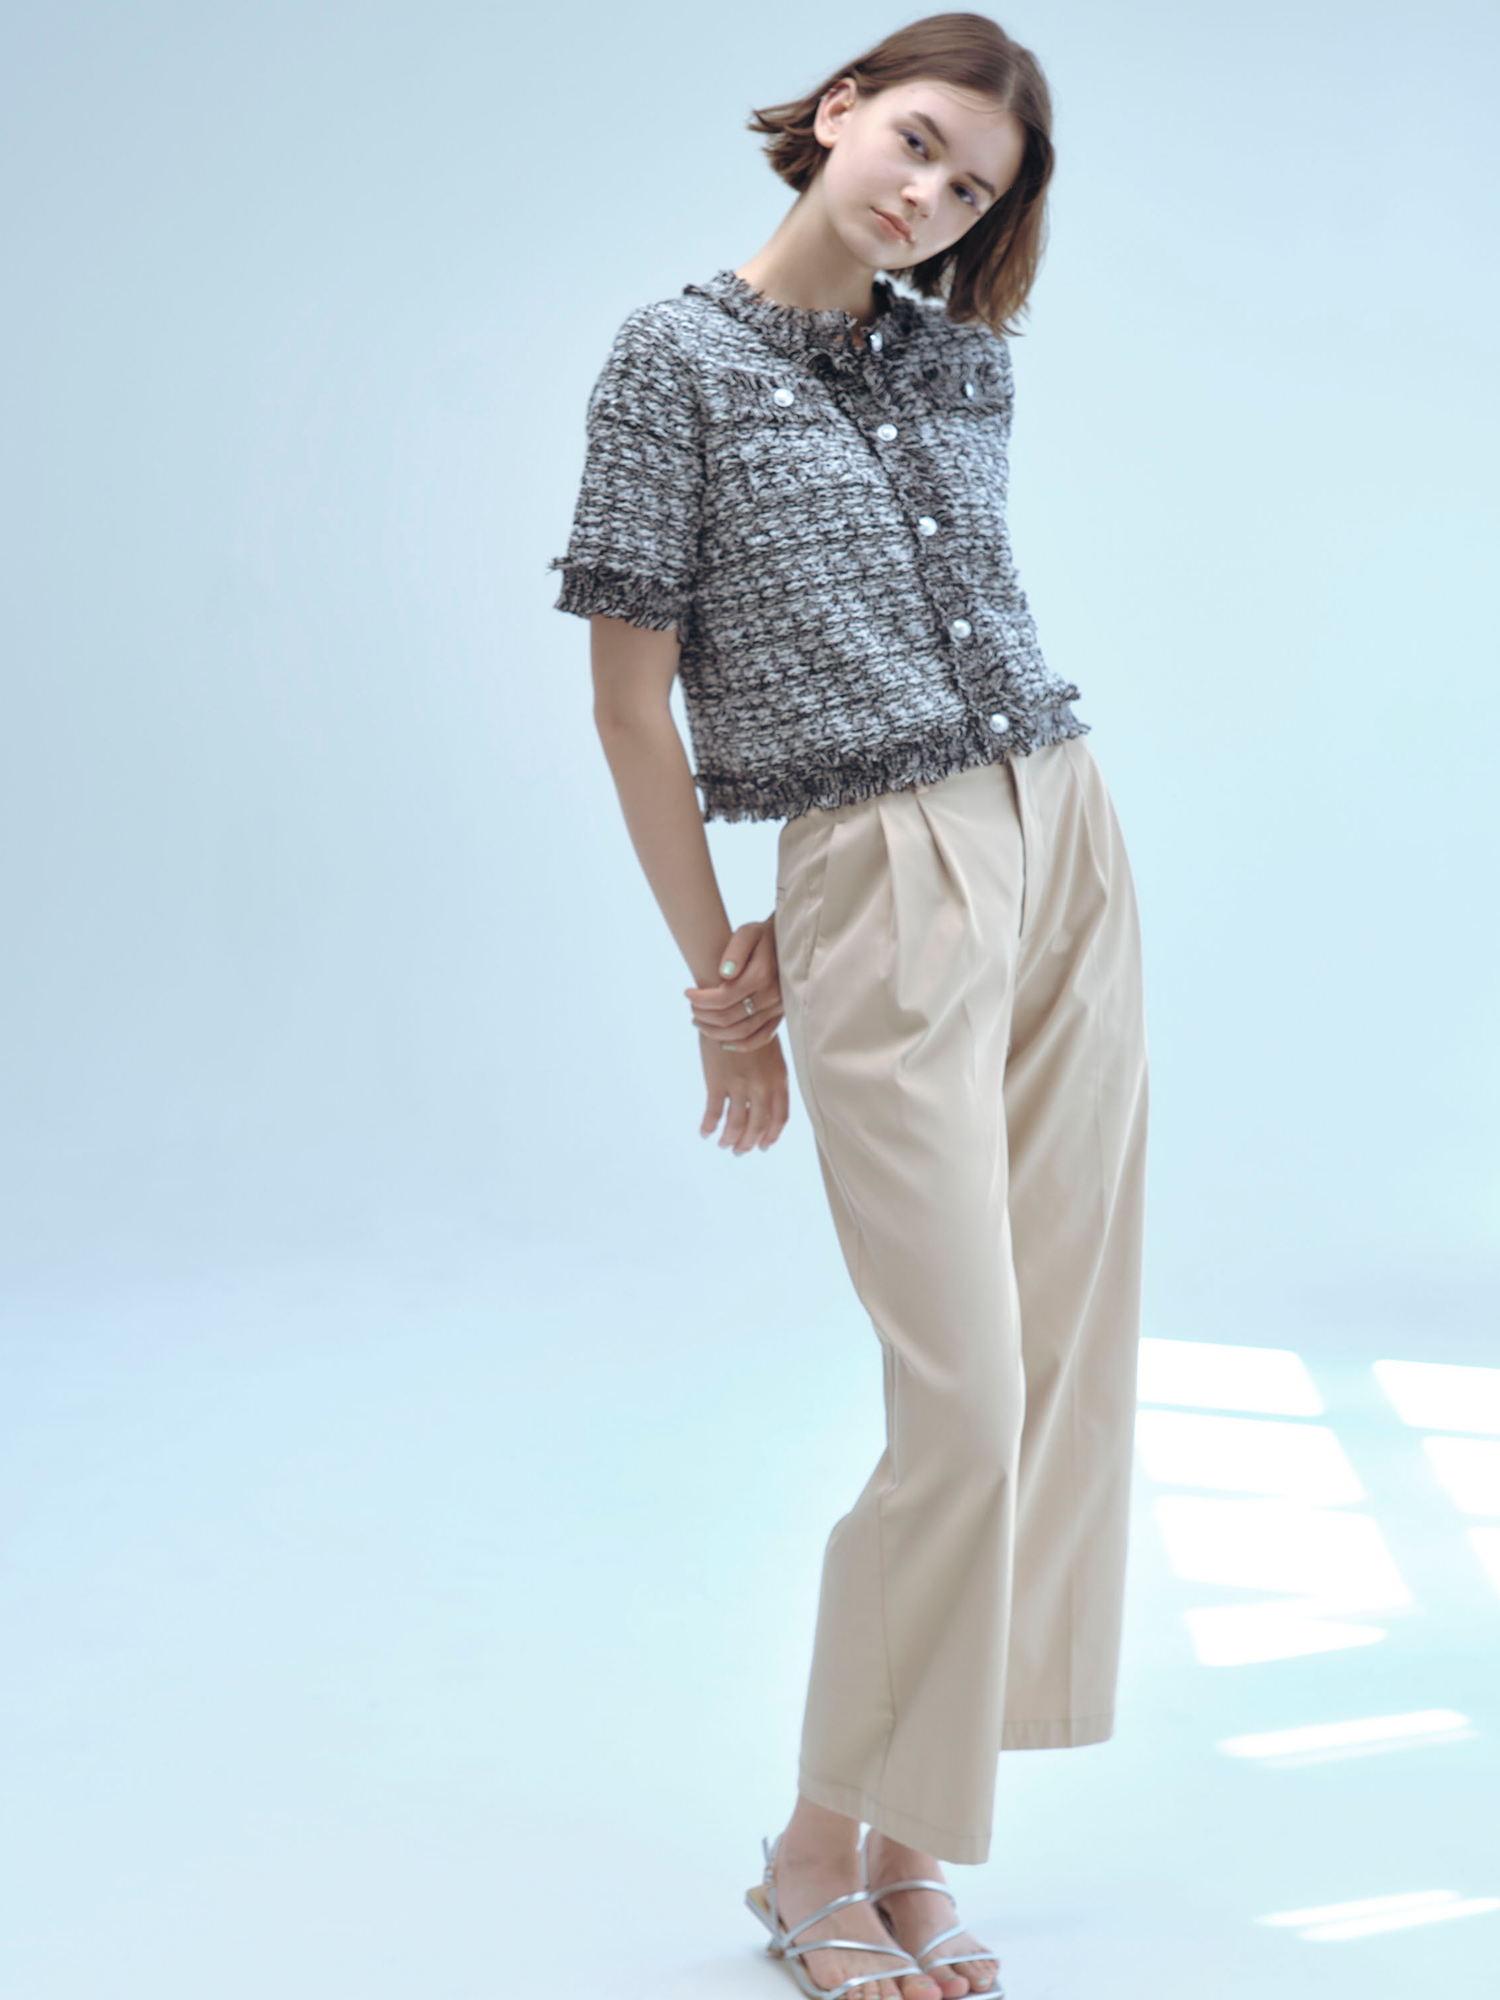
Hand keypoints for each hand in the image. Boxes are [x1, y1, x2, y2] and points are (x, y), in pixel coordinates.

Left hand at [685, 917, 782, 1052]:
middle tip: (691, 1008)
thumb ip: (735, 951)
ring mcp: (778, 1008)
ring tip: (699, 1022)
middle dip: (704, 1015)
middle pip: (729, 1018)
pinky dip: (740, 1044)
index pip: (722, 998)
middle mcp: (772, 995)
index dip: (700, 999)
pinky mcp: (781, 1015)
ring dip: (715, 1032)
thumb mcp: (747, 933)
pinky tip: (723, 1042)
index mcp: (762, 975)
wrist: (789, 943)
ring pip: (742, 1032)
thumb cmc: (762, 936)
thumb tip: (725, 974)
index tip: (687, 992)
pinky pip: (761, 1038)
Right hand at [699, 1034, 788, 1152]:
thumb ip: (772, 1075)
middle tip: (740, 1150)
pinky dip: (709, 1126)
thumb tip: (767, 1096)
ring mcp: (739, 1086)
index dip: (771, 1135)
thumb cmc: (751, 1025)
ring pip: (736, 1124)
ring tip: (724, 1145)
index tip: (764, 1145)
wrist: (731, 1007)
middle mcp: (762, 1086)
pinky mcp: (717, 1082)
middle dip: (748, 1142)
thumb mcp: (771, 1050)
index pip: (779, 1117)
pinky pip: (713, 1113)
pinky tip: (705, 1132)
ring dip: (730, 1139)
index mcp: (779, 1079)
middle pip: (757, 1125)